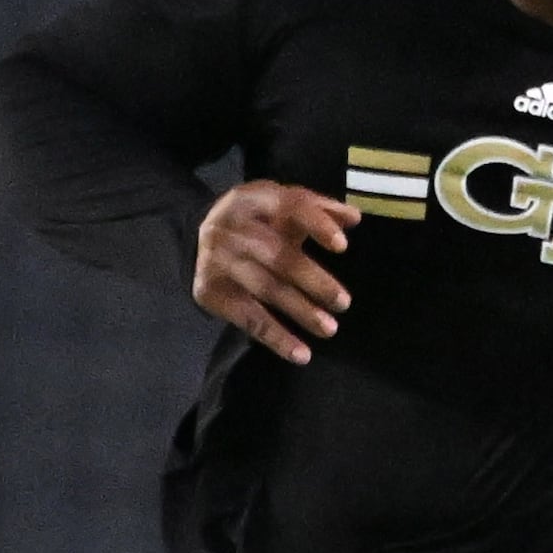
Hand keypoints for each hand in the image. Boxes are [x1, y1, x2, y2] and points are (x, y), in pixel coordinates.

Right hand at [193, 180, 357, 363]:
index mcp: (254, 199)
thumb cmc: (257, 221)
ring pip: (265, 288)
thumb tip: (354, 218)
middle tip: (343, 302)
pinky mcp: (211, 291)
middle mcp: (231, 227)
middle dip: (313, 279)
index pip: (289, 207)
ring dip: (300, 311)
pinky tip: (301, 354)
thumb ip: (319, 210)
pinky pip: (248, 318)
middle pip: (277, 255)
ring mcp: (218, 260)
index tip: (342, 247)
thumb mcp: (282, 206)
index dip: (316, 225)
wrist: (198, 236)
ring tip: (329, 329)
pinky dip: (276, 338)